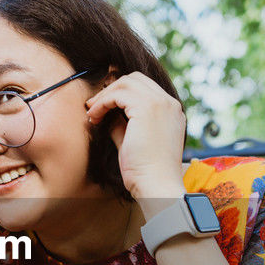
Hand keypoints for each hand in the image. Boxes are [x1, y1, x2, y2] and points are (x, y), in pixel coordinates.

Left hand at [84, 71, 185, 200]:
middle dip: (111, 89)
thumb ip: (124, 126)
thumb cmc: (146, 171)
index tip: (103, 107)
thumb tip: (109, 117)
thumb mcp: (135, 142)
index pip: (144, 88)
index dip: (120, 93)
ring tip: (93, 114)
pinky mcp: (147, 108)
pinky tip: (95, 117)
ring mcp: (160, 103)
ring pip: (125, 83)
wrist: (157, 185)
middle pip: (134, 79)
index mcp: (171, 111)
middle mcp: (169, 103)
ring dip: (105, 96)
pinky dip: (103, 102)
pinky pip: (118, 94)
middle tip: (94, 106)